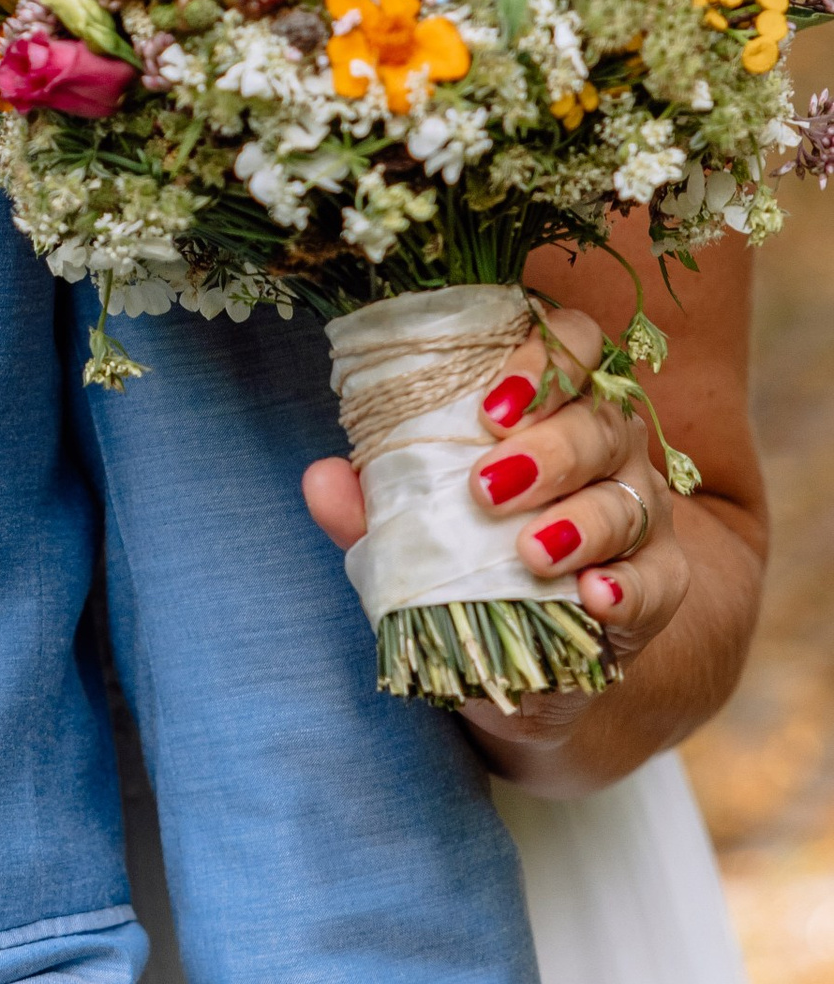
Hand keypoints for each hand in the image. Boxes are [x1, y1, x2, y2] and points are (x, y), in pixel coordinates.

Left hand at [301, 298, 687, 766]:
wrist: (535, 639)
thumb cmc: (472, 548)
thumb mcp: (417, 521)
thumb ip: (374, 502)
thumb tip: (322, 480)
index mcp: (554, 401)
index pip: (573, 344)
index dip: (541, 358)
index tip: (489, 407)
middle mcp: (609, 445)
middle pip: (602, 422)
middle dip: (549, 448)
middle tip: (488, 487)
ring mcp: (641, 511)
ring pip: (629, 499)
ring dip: (581, 523)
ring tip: (532, 552)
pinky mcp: (661, 581)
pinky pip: (659, 579)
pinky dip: (628, 589)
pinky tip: (595, 598)